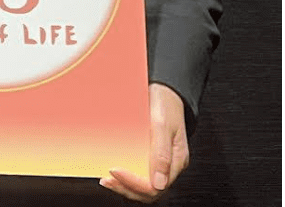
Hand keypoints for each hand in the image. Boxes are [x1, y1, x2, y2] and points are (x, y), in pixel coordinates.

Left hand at [101, 83, 188, 201]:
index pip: (156, 186)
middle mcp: (168, 165)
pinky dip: (125, 177)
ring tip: (107, 180)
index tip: (115, 171)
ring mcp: (159, 162)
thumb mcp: (163, 125)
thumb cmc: (166, 105)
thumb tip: (159, 183)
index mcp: (177, 161)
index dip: (134, 183)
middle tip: (107, 180)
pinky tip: (113, 171)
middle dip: (126, 188)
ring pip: (143, 186)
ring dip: (124, 185)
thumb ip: (162, 154)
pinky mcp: (149, 157)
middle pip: (149, 191)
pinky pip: (138, 174)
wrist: (165, 91)